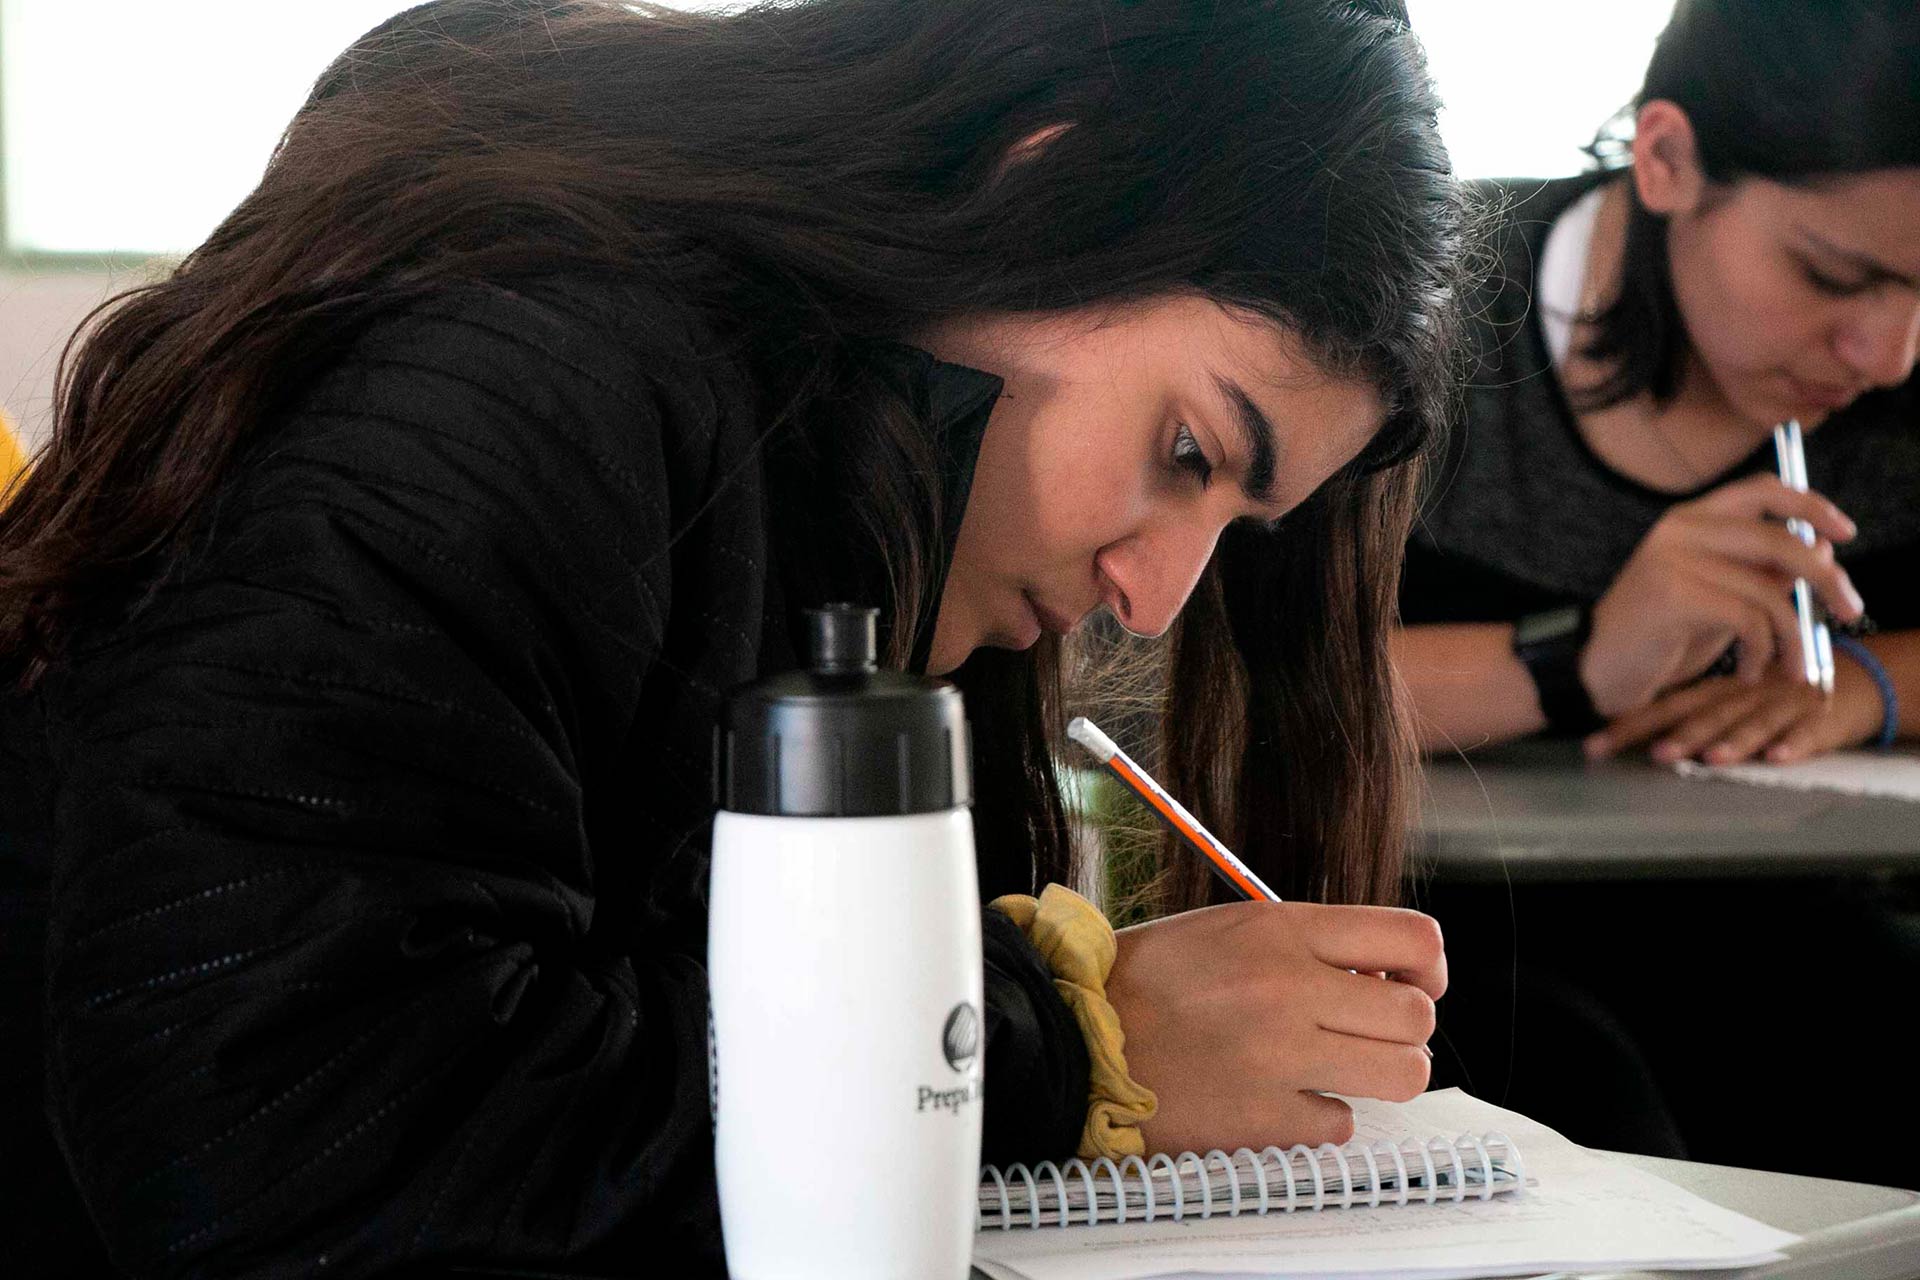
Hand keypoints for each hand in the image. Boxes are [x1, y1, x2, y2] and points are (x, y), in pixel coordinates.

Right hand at [1105, 901, 1444, 1154]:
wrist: (1076, 1034)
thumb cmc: (1147, 981)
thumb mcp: (1228, 930)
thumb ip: (1305, 945)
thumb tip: (1382, 978)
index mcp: (1281, 929)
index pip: (1413, 938)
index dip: (1430, 969)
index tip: (1414, 985)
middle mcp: (1290, 987)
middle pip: (1417, 1016)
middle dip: (1403, 1030)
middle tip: (1366, 1034)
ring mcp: (1280, 1055)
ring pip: (1402, 1075)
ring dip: (1379, 1076)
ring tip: (1336, 1069)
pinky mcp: (1264, 1116)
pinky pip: (1339, 1124)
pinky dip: (1317, 1116)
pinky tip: (1277, 1099)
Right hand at [1580, 474, 1863, 717]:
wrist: (1596, 670)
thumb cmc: (1658, 638)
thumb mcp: (1721, 599)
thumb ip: (1763, 572)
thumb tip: (1823, 549)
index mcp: (1690, 520)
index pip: (1762, 490)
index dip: (1811, 505)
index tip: (1845, 532)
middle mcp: (1680, 529)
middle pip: (1780, 538)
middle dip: (1826, 578)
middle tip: (1850, 610)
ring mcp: (1673, 559)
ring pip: (1769, 589)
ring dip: (1794, 635)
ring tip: (1791, 666)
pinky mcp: (1673, 595)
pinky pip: (1749, 619)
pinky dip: (1763, 652)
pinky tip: (1751, 672)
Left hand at [1584, 659, 1884, 764]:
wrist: (1847, 680)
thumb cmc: (1771, 692)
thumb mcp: (1727, 696)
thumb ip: (1686, 711)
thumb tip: (1622, 731)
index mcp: (1715, 691)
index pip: (1667, 706)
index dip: (1632, 725)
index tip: (1596, 746)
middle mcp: (1744, 696)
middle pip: (1708, 716)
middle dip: (1681, 736)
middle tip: (1656, 754)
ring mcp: (1782, 706)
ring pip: (1755, 724)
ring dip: (1734, 742)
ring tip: (1712, 758)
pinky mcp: (1819, 718)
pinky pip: (1807, 733)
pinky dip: (1794, 744)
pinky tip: (1779, 756)